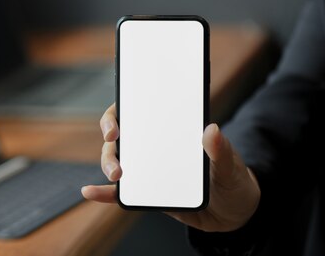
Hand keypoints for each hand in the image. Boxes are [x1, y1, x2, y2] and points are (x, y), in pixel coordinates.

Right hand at [81, 104, 260, 232]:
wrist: (234, 212)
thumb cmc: (232, 180)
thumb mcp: (231, 165)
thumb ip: (221, 150)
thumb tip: (212, 129)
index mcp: (170, 130)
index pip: (138, 113)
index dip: (120, 113)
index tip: (116, 123)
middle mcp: (153, 146)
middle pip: (120, 136)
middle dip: (110, 139)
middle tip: (112, 142)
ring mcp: (146, 168)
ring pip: (116, 161)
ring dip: (108, 164)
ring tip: (115, 175)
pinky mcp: (145, 192)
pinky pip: (120, 192)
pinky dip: (103, 192)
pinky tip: (89, 192)